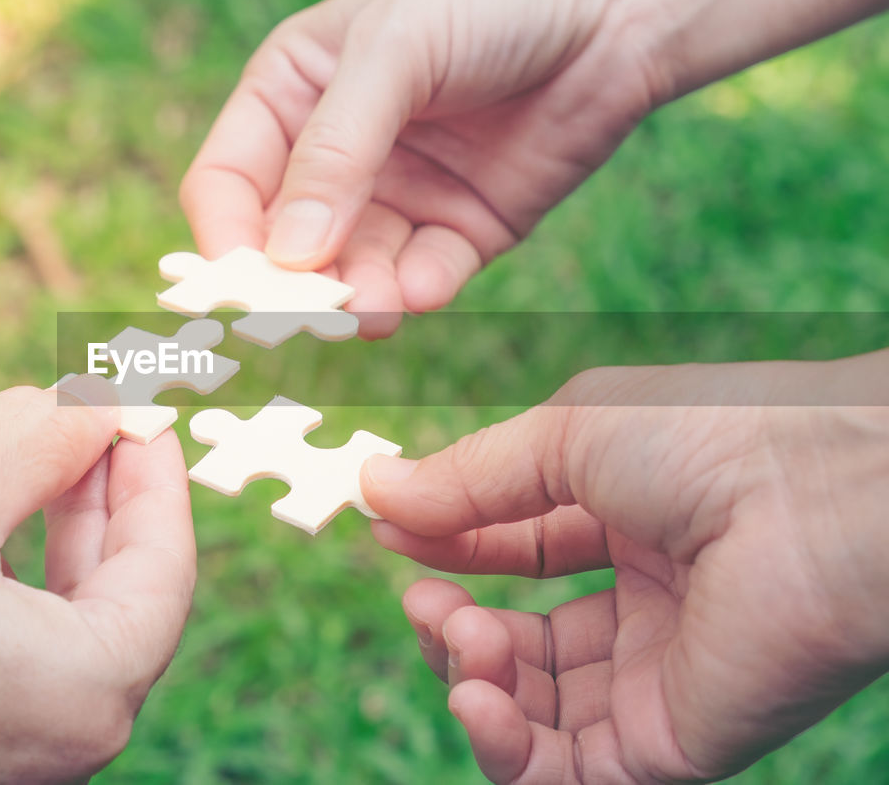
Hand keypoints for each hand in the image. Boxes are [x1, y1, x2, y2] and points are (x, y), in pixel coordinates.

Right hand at [0, 384, 195, 783]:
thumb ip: (50, 438)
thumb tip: (104, 405)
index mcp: (82, 699)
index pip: (165, 575)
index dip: (159, 479)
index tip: (144, 414)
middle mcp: (53, 754)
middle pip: (121, 606)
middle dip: (109, 503)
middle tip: (97, 423)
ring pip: (63, 631)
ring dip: (60, 537)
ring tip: (46, 454)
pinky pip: (8, 659)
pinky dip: (12, 583)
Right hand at [181, 0, 888, 337]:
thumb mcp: (396, 52)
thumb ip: (336, 152)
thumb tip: (284, 256)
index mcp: (293, 93)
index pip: (228, 182)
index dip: (225, 234)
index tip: (239, 282)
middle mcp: (337, 153)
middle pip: (288, 242)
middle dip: (296, 282)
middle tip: (310, 315)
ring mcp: (400, 195)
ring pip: (355, 270)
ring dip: (359, 297)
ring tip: (372, 311)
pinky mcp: (462, 228)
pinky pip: (424, 276)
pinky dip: (420, 290)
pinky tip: (426, 290)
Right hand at [361, 351, 888, 781]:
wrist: (814, 495)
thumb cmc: (708, 436)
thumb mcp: (565, 436)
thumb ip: (469, 481)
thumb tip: (374, 492)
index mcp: (636, 525)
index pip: (522, 551)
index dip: (451, 548)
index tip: (388, 536)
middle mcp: (651, 610)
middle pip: (521, 645)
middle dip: (455, 626)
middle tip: (427, 602)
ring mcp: (661, 681)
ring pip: (535, 716)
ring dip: (472, 679)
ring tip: (460, 635)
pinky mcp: (672, 744)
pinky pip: (567, 773)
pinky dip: (503, 748)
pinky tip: (476, 697)